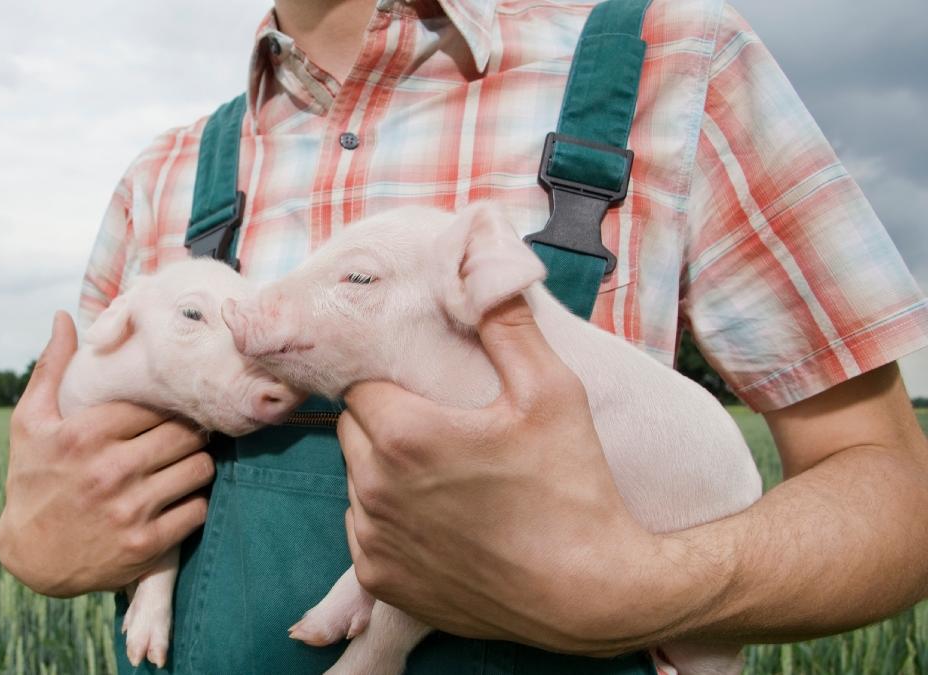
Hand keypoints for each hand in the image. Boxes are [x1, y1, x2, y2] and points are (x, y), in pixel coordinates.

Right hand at [0, 311, 213, 596]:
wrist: (30, 557)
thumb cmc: (32, 479)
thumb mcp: (30, 422)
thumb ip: (52, 367)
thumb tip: (64, 316)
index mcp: (86, 434)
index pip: (156, 402)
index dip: (168, 402)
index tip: (171, 405)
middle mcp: (111, 470)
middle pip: (186, 433)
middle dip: (191, 430)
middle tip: (187, 432)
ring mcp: (132, 510)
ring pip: (200, 469)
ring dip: (198, 464)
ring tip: (186, 462)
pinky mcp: (147, 545)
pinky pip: (198, 510)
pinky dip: (195, 502)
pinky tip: (179, 497)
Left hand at [339, 296, 690, 655]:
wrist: (592, 593)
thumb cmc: (573, 488)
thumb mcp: (552, 393)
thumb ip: (507, 325)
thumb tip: (484, 265)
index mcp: (404, 434)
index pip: (362, 385)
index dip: (395, 384)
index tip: (429, 395)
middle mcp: (374, 489)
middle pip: (353, 430)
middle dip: (387, 423)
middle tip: (446, 434)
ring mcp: (374, 540)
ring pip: (355, 480)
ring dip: (384, 472)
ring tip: (447, 480)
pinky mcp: (381, 580)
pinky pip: (364, 530)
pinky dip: (390, 521)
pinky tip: (440, 522)